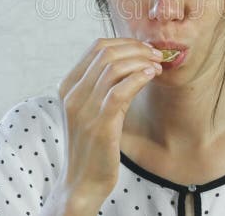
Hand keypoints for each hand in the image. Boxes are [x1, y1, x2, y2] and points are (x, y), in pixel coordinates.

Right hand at [53, 38, 163, 204]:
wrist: (82, 181)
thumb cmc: (93, 143)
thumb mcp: (93, 108)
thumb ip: (104, 85)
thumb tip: (132, 59)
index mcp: (68, 86)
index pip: (96, 47)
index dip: (126, 43)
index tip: (146, 49)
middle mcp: (72, 94)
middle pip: (106, 53)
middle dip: (137, 49)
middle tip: (157, 56)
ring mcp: (83, 109)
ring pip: (114, 67)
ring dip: (141, 62)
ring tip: (157, 67)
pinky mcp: (99, 124)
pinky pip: (120, 91)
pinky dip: (138, 78)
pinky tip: (151, 77)